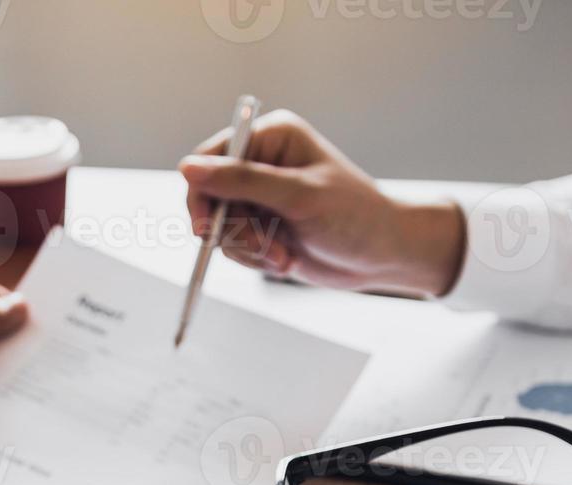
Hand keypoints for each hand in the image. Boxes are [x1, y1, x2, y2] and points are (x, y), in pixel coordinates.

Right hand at [179, 109, 466, 295]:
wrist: (383, 255)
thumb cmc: (355, 217)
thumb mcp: (298, 196)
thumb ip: (242, 181)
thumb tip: (187, 167)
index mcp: (272, 138)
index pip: (211, 158)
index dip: (203, 193)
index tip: (208, 226)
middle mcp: (262, 163)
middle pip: (210, 197)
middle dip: (233, 230)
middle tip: (259, 246)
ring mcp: (261, 197)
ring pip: (221, 227)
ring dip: (248, 249)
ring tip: (283, 254)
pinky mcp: (263, 226)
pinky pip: (234, 246)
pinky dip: (255, 259)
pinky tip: (284, 259)